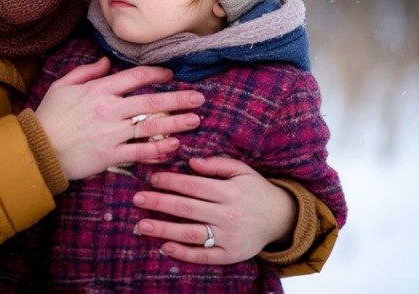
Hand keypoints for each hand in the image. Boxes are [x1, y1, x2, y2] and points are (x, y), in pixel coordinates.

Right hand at [35, 57, 203, 179]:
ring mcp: (111, 133)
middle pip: (151, 101)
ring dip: (176, 123)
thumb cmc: (49, 116)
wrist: (37, 150)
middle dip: (178, 99)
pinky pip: (140, 152)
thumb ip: (86, 72)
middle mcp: (109, 109)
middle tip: (199, 98)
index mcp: (99, 89)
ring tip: (196, 121)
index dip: (156, 74)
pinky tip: (174, 146)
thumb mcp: (63, 86)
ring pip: (151, 126)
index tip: (171, 75)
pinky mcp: (110, 155)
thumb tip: (105, 62)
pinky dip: (158, 150)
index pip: (135, 77)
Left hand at [132, 156, 296, 263]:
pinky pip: (204, 256)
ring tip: (142, 225)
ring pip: (191, 234)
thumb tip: (191, 161)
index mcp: (230, 191)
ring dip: (164, 229)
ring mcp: (230, 237)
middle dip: (159, 203)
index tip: (152, 178)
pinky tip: (164, 247)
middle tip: (137, 198)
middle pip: (187, 209)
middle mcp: (229, 215)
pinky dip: (183, 253)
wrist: (281, 218)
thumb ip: (218, 163)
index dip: (170, 181)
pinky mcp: (231, 255)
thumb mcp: (242, 170)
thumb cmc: (255, 190)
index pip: (193, 186)